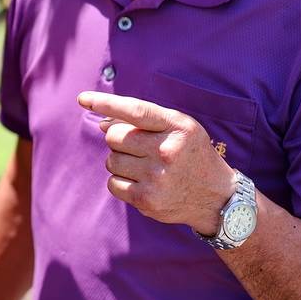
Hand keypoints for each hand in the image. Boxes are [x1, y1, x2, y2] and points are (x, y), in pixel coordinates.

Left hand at [77, 91, 236, 235]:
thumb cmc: (191, 154)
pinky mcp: (147, 200)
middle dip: (119, 140)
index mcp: (176, 127)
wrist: (217, 197)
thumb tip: (102, 123)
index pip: (135, 110)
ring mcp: (157, 177)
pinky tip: (142, 182)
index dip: (106, 103)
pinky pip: (113, 184)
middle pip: (114, 137)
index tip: (83, 99)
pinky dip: (121, 182)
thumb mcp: (178, 128)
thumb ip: (144, 120)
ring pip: (111, 161)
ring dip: (121, 162)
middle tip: (139, 148)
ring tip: (145, 166)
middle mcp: (167, 150)